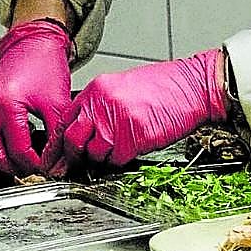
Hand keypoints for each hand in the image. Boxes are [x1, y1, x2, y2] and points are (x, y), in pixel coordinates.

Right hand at [0, 19, 72, 175]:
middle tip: (29, 170)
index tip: (44, 168)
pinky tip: (4, 146)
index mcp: (7, 105)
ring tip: (18, 162)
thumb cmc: (45, 68)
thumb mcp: (58, 103)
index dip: (33, 164)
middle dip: (12, 168)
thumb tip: (58, 161)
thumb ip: (58, 135)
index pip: (18, 150)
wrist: (33, 45)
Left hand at [44, 49, 227, 173]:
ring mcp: (117, 120)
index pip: (65, 121)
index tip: (55, 158)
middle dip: (74, 156)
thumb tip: (84, 133)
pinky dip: (124, 159)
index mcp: (98, 89)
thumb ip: (101, 107)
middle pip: (73, 140)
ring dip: (105, 157)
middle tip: (76, 166)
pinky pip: (117, 159)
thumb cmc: (166, 87)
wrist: (195, 85)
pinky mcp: (134, 136)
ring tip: (122, 146)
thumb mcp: (125, 88)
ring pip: (95, 153)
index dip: (58, 144)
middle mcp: (102, 103)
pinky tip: (136, 146)